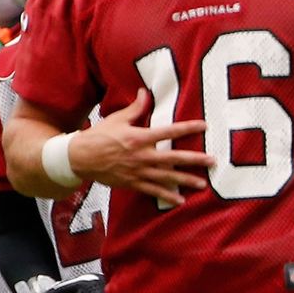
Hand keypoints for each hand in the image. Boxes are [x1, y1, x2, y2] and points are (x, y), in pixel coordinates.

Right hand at [69, 89, 212, 205]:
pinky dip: (167, 196)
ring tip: (203, 184)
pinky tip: (181, 200)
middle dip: (195, 160)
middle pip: (174, 158)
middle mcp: (142, 155)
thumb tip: (145, 92)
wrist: (80, 158)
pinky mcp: (133, 183)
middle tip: (212, 161)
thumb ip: (135, 108)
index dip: (187, 128)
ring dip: (186, 180)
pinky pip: (153, 191)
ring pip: (167, 177)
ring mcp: (138, 171)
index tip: (204, 126)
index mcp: (140, 137)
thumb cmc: (99, 135)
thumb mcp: (117, 119)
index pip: (169, 131)